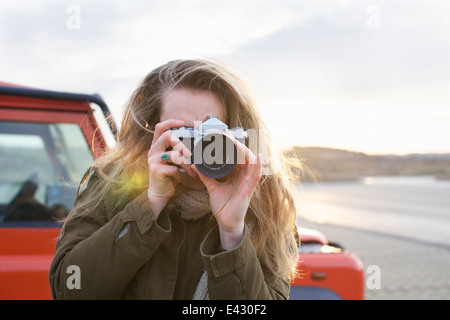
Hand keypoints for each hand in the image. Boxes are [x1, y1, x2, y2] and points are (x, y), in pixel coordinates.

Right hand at [147, 119, 195, 217]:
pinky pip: (173, 168)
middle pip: (167, 136)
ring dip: (186, 162)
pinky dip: (183, 172)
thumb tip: (195, 143)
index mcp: (157, 146)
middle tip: (190, 154)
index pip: (159, 127)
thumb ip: (178, 151)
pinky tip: (188, 176)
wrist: (160, 192)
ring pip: (173, 154)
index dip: (170, 122)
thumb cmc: (168, 174)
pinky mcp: (156, 171)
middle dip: (182, 144)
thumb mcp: (172, 160)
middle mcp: (153, 151)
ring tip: (192, 169)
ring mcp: (153, 160)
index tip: (182, 122)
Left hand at [192, 131, 261, 249]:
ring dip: (243, 150)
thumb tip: (195, 165)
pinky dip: (258, 165)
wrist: (226, 222)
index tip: (222, 135)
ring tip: (235, 141)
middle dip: (236, 143)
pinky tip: (257, 156)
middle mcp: (243, 175)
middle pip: (243, 155)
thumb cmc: (223, 206)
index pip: (236, 156)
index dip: (231, 145)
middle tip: (226, 134)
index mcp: (236, 174)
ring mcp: (248, 181)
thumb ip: (206, 176)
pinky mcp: (250, 189)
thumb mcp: (212, 188)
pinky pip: (256, 175)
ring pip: (250, 161)